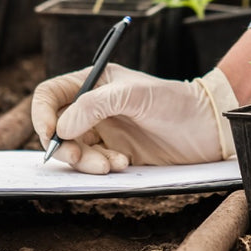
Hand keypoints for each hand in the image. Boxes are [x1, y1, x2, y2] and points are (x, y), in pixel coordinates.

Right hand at [31, 64, 238, 173]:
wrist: (208, 128)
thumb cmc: (175, 101)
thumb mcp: (134, 95)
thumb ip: (94, 106)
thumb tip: (62, 128)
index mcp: (92, 83)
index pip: (50, 95)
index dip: (42, 115)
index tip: (50, 135)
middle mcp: (92, 107)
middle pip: (57, 129)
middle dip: (64, 146)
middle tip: (79, 157)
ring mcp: (104, 131)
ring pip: (74, 151)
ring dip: (86, 161)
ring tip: (113, 164)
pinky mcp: (115, 152)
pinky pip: (93, 164)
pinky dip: (102, 168)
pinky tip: (124, 164)